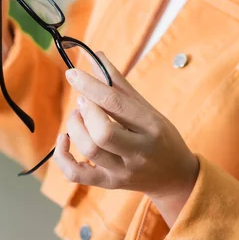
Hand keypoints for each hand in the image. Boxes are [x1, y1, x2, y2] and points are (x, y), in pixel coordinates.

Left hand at [54, 52, 199, 226]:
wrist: (176, 177)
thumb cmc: (160, 136)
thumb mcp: (147, 108)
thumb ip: (120, 84)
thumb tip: (96, 56)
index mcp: (150, 126)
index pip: (116, 104)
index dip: (90, 86)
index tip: (72, 73)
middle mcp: (139, 151)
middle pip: (102, 133)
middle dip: (85, 112)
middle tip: (83, 102)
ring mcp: (123, 171)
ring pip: (90, 151)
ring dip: (75, 127)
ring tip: (78, 116)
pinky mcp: (109, 184)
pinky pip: (76, 175)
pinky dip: (62, 156)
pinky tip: (65, 139)